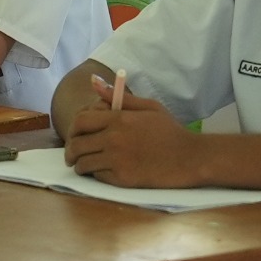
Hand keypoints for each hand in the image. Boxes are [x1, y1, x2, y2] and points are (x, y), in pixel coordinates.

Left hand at [62, 80, 202, 187]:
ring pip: (83, 163)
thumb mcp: (148, 107)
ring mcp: (117, 159)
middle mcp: (114, 138)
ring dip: (80, 165)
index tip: (74, 135)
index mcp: (119, 119)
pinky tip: (103, 171)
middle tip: (73, 155)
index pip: (80, 121)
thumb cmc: (170, 131)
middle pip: (76, 144)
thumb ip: (119, 97)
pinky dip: (96, 174)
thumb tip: (93, 81)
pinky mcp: (122, 178)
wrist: (190, 158)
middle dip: (70, 151)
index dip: (72, 129)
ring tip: (85, 165)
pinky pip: (97, 176)